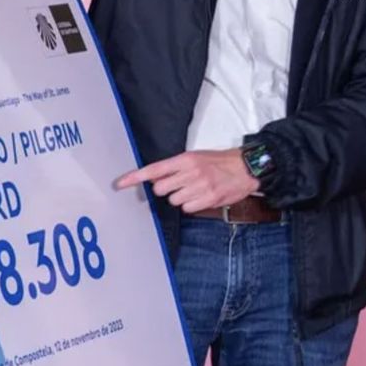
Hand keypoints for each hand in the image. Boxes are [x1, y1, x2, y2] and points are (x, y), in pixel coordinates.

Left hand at [114, 149, 259, 212]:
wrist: (246, 168)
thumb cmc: (220, 162)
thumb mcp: (196, 157)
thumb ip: (175, 167)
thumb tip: (154, 179)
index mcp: (186, 159)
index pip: (154, 169)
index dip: (135, 177)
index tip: (119, 184)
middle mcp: (191, 172)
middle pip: (160, 189)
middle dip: (166, 189)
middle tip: (179, 184)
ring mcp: (200, 186)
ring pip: (174, 200)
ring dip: (181, 197)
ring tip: (195, 189)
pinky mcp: (208, 199)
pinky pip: (188, 208)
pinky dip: (192, 204)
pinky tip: (202, 196)